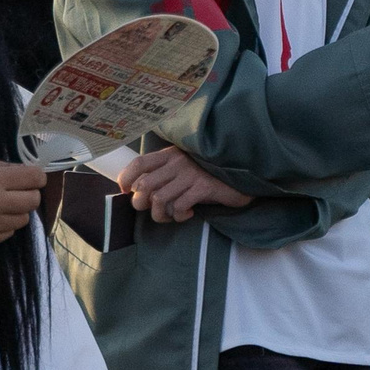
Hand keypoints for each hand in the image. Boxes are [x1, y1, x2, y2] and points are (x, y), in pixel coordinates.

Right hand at [0, 158, 45, 250]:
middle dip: (30, 194)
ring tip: (2, 206)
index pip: (34, 178)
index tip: (33, 178)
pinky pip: (9, 233)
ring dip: (18, 211)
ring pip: (24, 219)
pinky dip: (5, 225)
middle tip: (18, 192)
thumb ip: (5, 169)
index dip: (38, 177)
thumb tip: (30, 174)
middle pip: (33, 200)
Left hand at [117, 146, 249, 223]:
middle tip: (153, 210)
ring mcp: (191, 173)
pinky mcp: (204, 186)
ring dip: (161, 215)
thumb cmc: (210, 173)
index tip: (125, 192)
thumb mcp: (185, 167)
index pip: (138, 163)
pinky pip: (179, 206)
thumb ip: (165, 173)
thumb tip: (139, 191)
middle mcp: (178, 161)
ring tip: (171, 216)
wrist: (243, 174)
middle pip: (144, 185)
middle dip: (141, 204)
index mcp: (170, 153)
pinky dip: (179, 216)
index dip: (126, 178)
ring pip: (159, 199)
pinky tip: (188, 214)